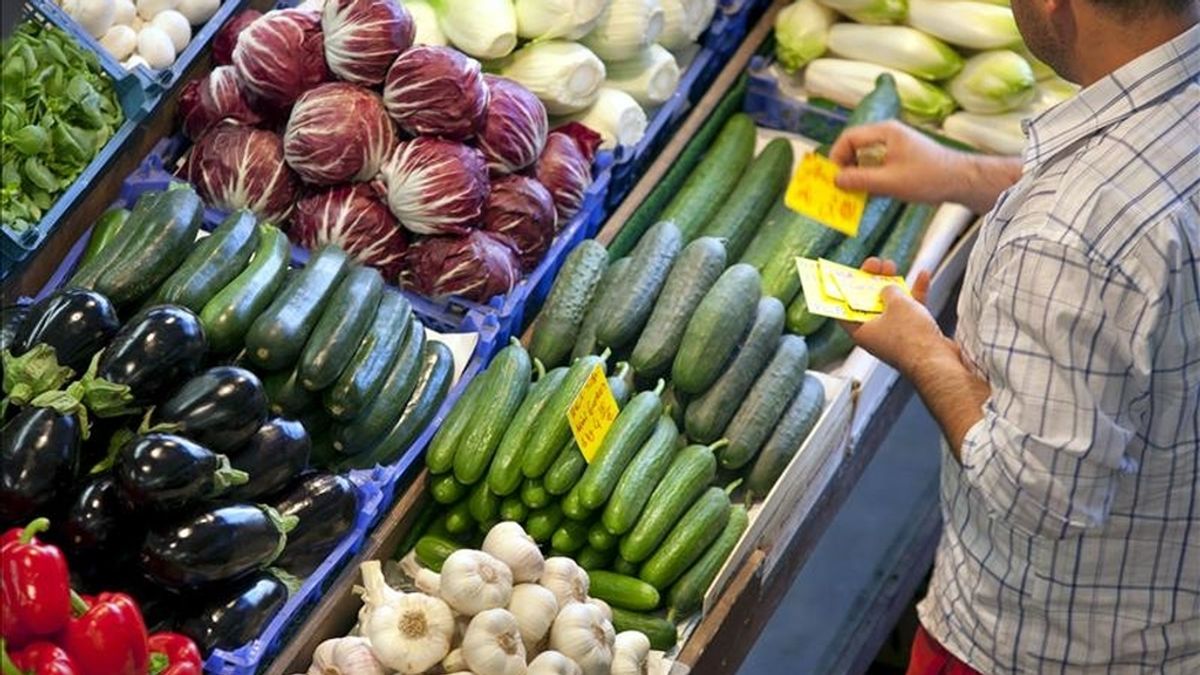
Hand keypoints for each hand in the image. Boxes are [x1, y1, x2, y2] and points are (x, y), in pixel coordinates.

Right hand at [829, 121, 964, 204]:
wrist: (961, 181)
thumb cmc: (928, 177)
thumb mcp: (890, 181)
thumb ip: (860, 180)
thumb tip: (835, 180)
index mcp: (885, 132)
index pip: (849, 138)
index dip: (837, 157)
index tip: (834, 178)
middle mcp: (888, 135)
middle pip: (855, 146)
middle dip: (846, 167)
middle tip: (841, 188)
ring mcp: (895, 146)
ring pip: (865, 157)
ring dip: (858, 175)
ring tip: (854, 193)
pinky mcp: (901, 158)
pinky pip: (877, 165)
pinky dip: (870, 178)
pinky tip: (871, 193)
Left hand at [839, 258, 950, 375]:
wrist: (937, 361)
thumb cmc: (911, 337)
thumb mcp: (895, 303)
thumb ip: (888, 290)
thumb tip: (888, 288)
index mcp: (861, 332)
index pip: (845, 310)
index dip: (845, 292)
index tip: (848, 276)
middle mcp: (876, 335)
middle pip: (869, 304)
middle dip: (871, 282)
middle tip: (875, 265)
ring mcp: (896, 335)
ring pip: (891, 305)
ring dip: (892, 285)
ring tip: (892, 266)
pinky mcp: (915, 335)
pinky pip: (912, 310)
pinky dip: (915, 293)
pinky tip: (923, 276)